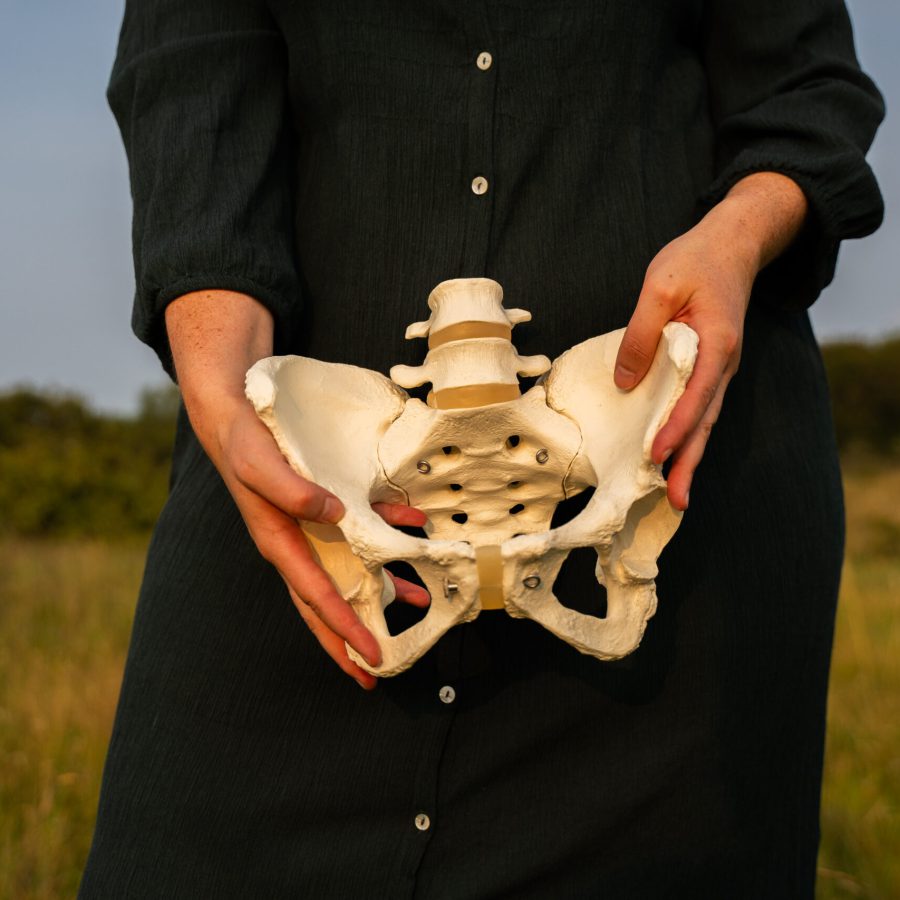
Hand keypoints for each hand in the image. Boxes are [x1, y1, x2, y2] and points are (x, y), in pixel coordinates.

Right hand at [166, 291, 428, 689]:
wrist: (238, 415)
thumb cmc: (244, 442)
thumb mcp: (260, 464)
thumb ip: (291, 491)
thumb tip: (333, 514)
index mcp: (279, 542)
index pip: (316, 596)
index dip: (344, 627)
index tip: (369, 656)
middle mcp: (296, 543)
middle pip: (325, 603)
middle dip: (349, 638)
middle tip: (375, 672)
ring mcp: (310, 527)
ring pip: (348, 569)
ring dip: (379, 586)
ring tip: (413, 602)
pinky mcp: (322, 507)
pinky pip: (358, 528)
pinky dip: (386, 532)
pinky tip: (411, 530)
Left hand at [613, 172, 807, 509]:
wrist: (732, 243)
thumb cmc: (695, 259)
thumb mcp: (660, 286)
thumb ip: (641, 333)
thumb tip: (625, 380)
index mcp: (716, 344)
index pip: (695, 396)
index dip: (676, 428)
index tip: (657, 455)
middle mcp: (724, 363)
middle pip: (705, 421)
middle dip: (690, 462)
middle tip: (678, 502)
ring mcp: (720, 368)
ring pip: (704, 420)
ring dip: (690, 455)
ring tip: (676, 494)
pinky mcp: (709, 368)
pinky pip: (699, 407)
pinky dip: (688, 433)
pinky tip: (673, 454)